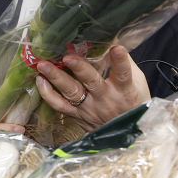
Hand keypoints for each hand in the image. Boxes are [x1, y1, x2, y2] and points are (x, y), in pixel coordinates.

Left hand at [34, 45, 149, 129]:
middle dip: (80, 68)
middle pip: (92, 82)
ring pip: (72, 93)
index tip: (116, 48)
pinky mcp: (77, 115)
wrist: (127, 136)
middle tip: (68, 57)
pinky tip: (40, 80)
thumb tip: (112, 41)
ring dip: (56, 78)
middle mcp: (105, 100)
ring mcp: (89, 109)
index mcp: (124, 91)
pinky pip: (60, 106)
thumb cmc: (133, 104)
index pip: (124, 74)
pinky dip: (48, 94)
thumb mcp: (137, 84)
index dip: (121, 61)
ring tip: (43, 65)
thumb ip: (125, 64)